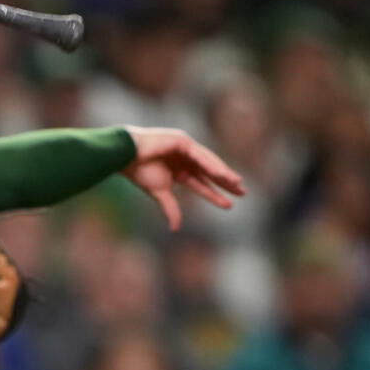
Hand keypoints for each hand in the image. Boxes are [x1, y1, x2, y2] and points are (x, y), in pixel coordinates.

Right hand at [122, 126, 244, 230]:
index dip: (215, 194)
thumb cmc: (139, 172)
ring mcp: (184, 148)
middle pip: (209, 172)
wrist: (126, 156)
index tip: (229, 205)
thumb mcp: (160, 193)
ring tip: (237, 184)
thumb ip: (170, 208)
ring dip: (223, 173)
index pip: (201, 184)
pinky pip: (200, 155)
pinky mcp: (182, 141)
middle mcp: (184, 159)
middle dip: (225, 182)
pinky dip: (211, 164)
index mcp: (178, 171)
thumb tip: (175, 228)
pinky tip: (222, 174)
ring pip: (208, 163)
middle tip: (242, 192)